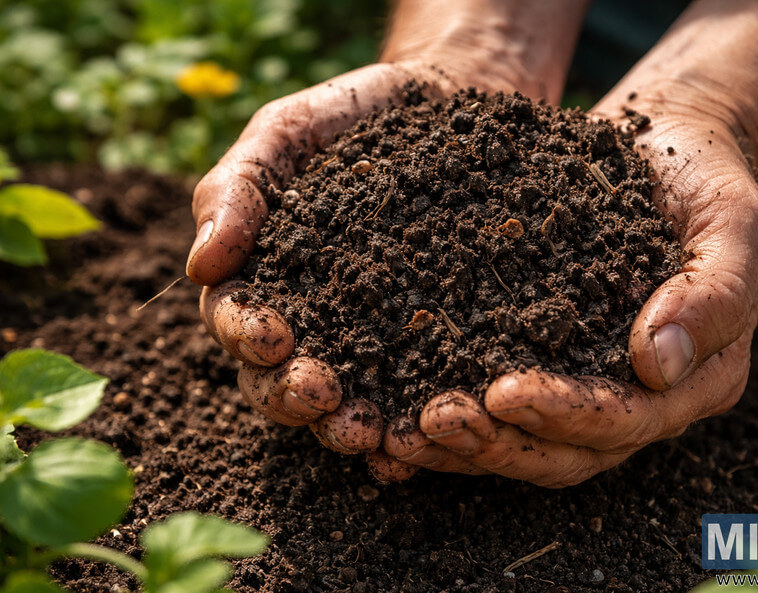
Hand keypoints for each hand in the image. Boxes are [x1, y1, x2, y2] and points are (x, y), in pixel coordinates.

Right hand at [188, 57, 547, 480]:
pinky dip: (413, 419)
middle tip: (321, 398)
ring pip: (348, 398)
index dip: (248, 336)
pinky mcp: (434, 342)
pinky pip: (418, 389)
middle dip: (294, 396)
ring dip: (348, 423)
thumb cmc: (348, 117)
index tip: (271, 337)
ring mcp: (373, 337)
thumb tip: (198, 267)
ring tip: (370, 432)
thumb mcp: (284, 133)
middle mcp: (312, 322)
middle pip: (284, 379)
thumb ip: (236, 190)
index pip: (239, 323)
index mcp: (264, 280)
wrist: (445, 100)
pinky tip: (424, 435)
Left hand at [380, 88, 757, 486]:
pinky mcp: (544, 355)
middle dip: (500, 442)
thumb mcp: (735, 224)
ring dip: (465, 442)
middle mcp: (639, 397)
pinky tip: (396, 397)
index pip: (629, 419)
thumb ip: (714, 295)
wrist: (669, 148)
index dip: (569, 416)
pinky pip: (497, 400)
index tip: (505, 393)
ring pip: (525, 439)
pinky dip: (449, 401)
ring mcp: (588, 382)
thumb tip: (656, 366)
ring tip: (400, 429)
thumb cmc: (710, 181)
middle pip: (568, 450)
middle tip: (432, 423)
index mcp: (695, 379)